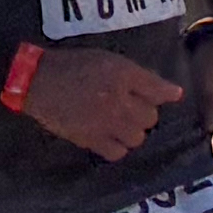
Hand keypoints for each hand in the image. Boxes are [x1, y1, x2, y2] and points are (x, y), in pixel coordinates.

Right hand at [15, 41, 176, 160]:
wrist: (37, 82)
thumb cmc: (73, 65)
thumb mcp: (108, 60)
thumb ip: (140, 76)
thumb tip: (175, 93)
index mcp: (122, 75)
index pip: (157, 90)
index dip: (164, 94)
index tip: (168, 96)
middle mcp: (118, 99)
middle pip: (150, 118)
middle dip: (143, 112)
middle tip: (129, 107)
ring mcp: (105, 122)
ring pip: (137, 137)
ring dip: (131, 131)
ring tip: (119, 123)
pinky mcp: (91, 140)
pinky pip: (117, 153)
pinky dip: (117, 147)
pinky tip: (109, 137)